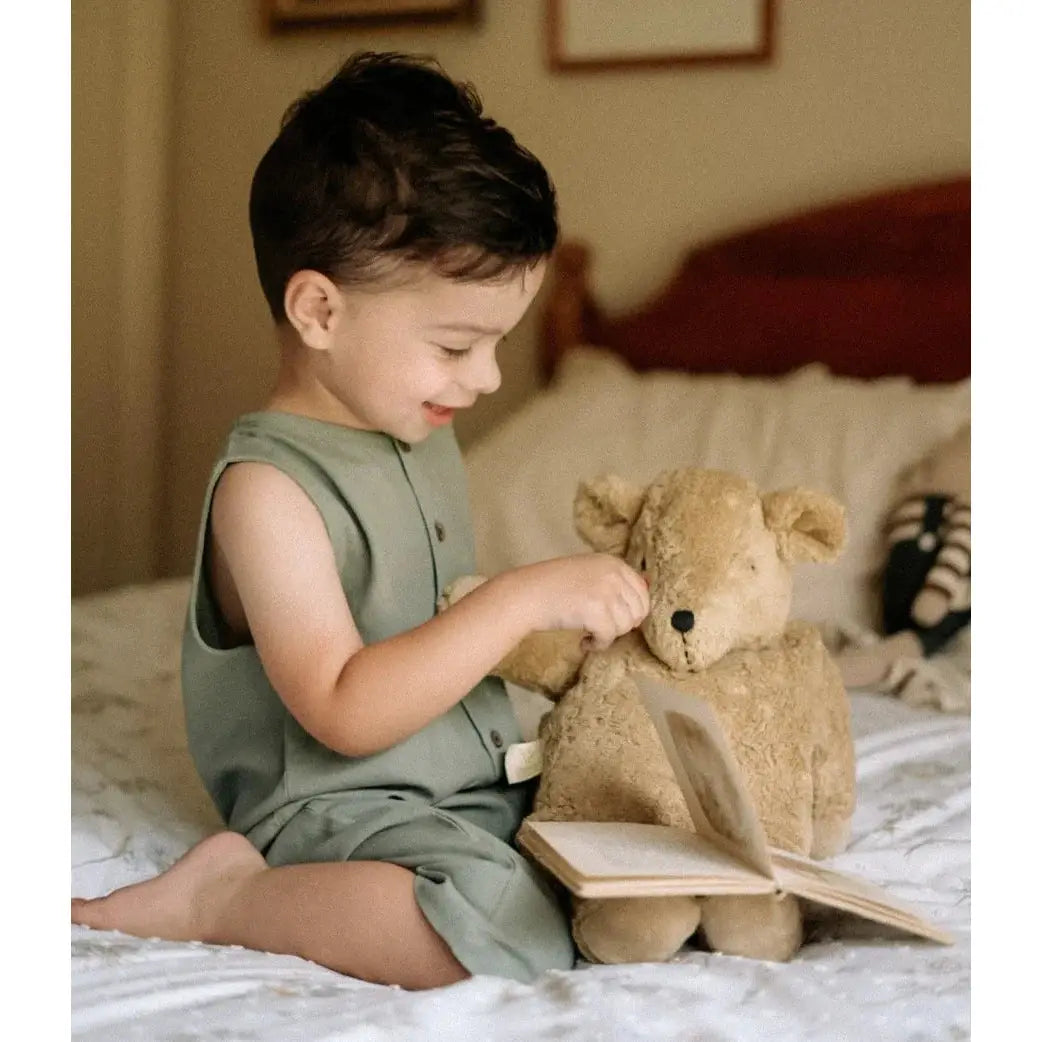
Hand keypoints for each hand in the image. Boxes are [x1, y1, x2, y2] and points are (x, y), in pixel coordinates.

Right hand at [506, 554, 649, 650]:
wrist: (527, 594)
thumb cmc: (551, 585)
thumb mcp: (588, 574)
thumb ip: (614, 582)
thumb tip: (646, 595)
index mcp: (613, 563)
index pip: (641, 592)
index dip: (632, 611)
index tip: (614, 619)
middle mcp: (614, 574)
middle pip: (637, 611)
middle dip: (621, 625)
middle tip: (601, 628)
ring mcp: (607, 591)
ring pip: (625, 626)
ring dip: (608, 635)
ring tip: (589, 634)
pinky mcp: (597, 611)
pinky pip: (609, 637)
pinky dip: (598, 645)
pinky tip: (584, 643)